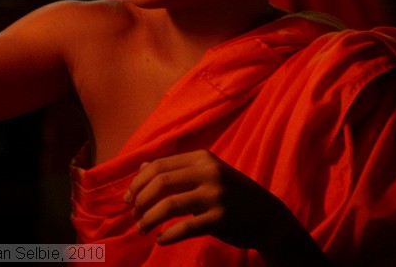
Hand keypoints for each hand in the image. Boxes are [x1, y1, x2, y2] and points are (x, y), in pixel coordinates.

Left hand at [123, 150, 289, 250]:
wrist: (268, 217)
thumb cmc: (231, 194)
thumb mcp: (206, 173)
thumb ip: (176, 170)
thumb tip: (142, 167)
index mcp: (201, 158)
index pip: (159, 166)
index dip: (138, 182)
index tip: (127, 197)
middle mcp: (208, 172)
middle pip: (161, 183)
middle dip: (140, 200)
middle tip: (132, 214)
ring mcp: (216, 195)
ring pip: (169, 205)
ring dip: (149, 219)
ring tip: (142, 229)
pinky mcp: (221, 219)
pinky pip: (186, 228)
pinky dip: (168, 235)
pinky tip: (160, 239)